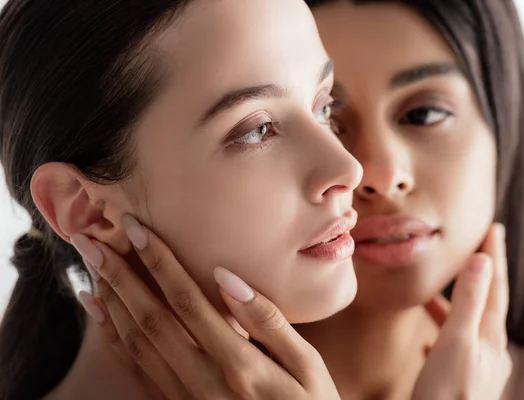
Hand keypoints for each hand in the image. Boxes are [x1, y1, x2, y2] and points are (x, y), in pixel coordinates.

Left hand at [73, 214, 339, 399]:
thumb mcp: (309, 367)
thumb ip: (269, 323)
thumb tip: (228, 278)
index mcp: (239, 365)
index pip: (187, 303)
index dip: (159, 263)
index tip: (137, 229)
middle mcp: (204, 382)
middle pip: (151, 320)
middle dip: (119, 276)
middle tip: (91, 241)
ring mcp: (187, 398)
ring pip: (138, 345)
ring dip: (112, 303)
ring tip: (92, 268)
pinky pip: (138, 373)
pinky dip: (116, 341)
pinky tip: (103, 316)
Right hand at [412, 223, 511, 399]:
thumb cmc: (448, 392)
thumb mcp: (458, 340)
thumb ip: (469, 301)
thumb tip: (481, 261)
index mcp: (489, 336)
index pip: (495, 287)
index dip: (494, 256)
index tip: (494, 229)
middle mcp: (489, 350)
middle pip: (485, 304)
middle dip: (478, 276)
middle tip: (472, 251)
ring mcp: (477, 367)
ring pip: (466, 327)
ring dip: (453, 306)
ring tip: (431, 296)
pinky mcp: (462, 381)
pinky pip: (454, 349)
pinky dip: (443, 336)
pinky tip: (428, 341)